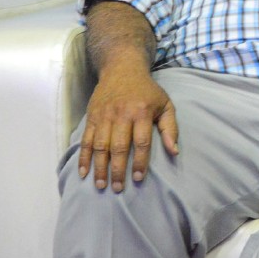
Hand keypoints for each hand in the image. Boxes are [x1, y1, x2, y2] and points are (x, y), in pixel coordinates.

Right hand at [78, 69, 178, 192]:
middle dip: (117, 170)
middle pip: (119, 147)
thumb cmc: (148, 91)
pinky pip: (86, 140)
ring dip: (99, 167)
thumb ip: (170, 128)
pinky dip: (84, 157)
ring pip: (100, 146)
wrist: (122, 69)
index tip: (138, 178)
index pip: (141, 142)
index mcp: (142, 112)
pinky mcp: (92, 117)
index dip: (139, 162)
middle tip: (118, 188)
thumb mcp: (166, 104)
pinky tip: (84, 173)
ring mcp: (104, 116)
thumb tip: (174, 152)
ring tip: (101, 185)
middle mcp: (122, 114)